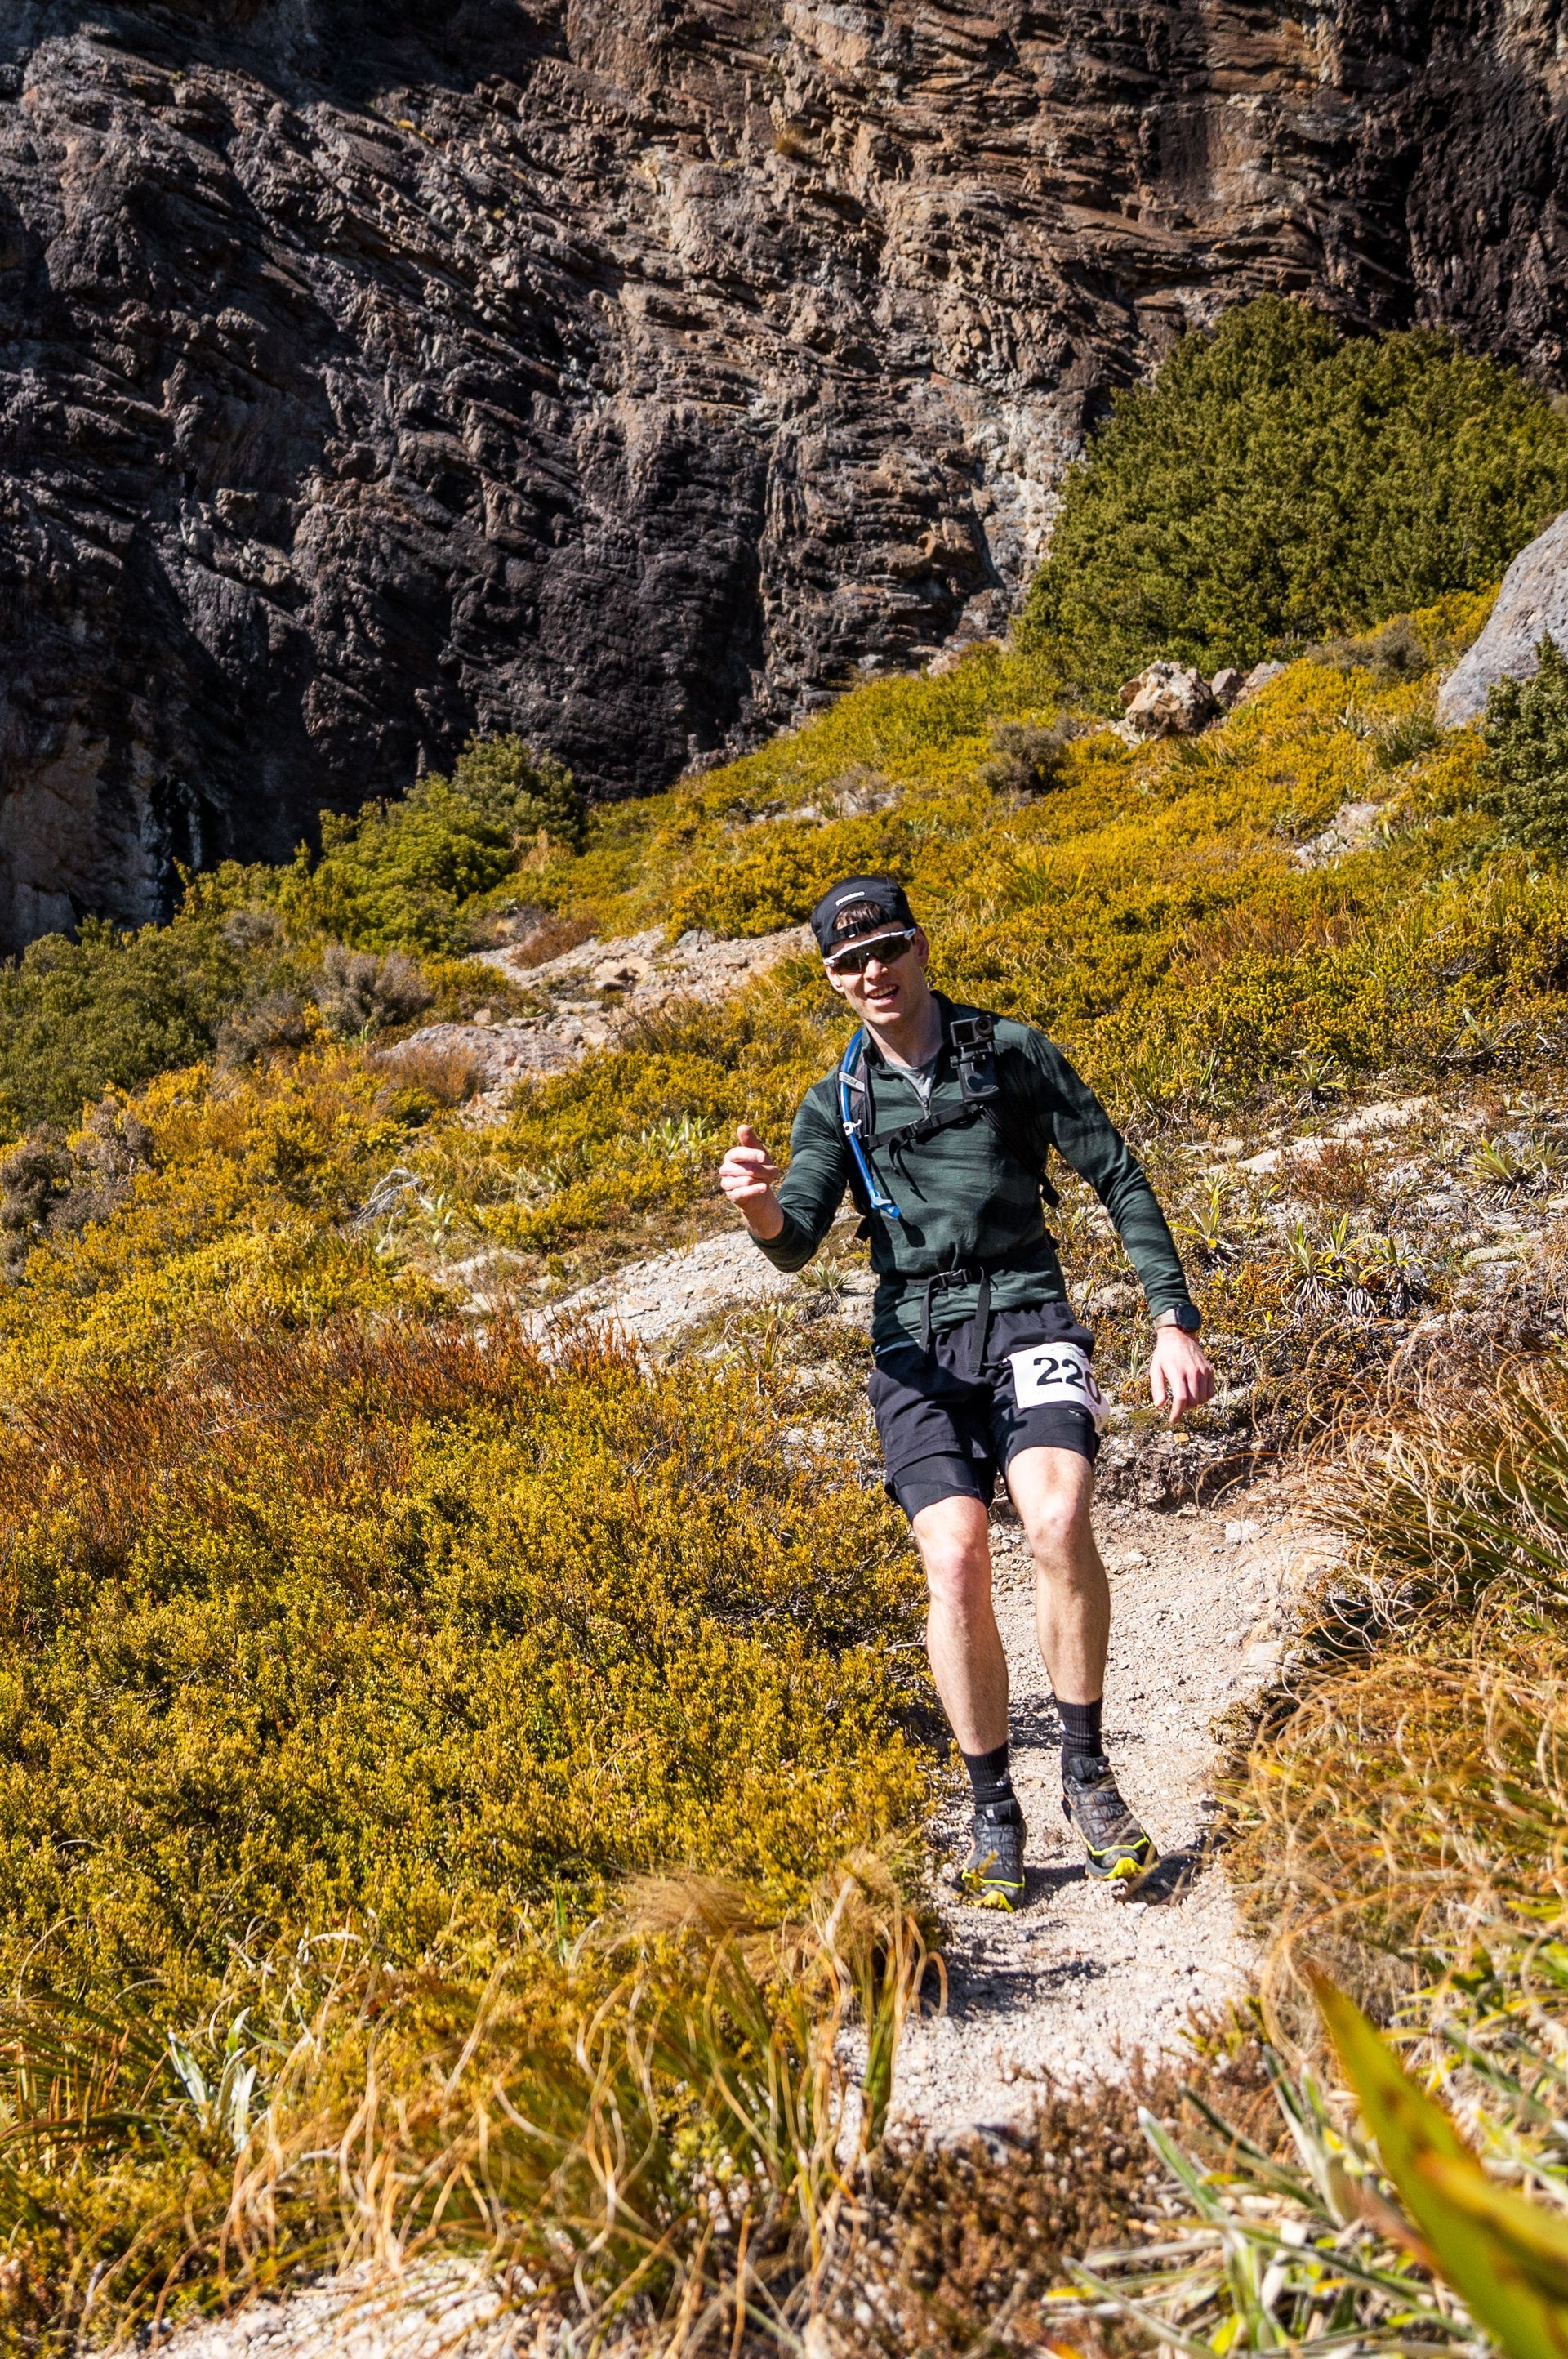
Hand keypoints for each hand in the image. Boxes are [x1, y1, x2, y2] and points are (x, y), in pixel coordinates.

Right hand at [719, 1123, 784, 1238]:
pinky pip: (742, 1193)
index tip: (764, 1157)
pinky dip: (754, 1190)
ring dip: (759, 1180)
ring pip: (744, 1180)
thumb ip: (751, 1141)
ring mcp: (726, 1183)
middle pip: (743, 1168)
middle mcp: (725, 1169)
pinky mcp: (732, 1196)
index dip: (751, 1154)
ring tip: (766, 1181)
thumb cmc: (759, 1168)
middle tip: (773, 1171)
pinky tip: (764, 1188)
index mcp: (731, 1156)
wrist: (760, 1192)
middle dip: (761, 1170)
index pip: (738, 1153)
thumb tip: (742, 1126)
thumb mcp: (759, 1153)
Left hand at [1149, 1325, 1215, 1424]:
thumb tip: (1160, 1405)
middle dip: (1184, 1409)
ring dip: (1193, 1404)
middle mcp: (1193, 1372)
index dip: (1177, 1413)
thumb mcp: (1155, 1369)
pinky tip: (1195, 1394)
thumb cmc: (1164, 1354)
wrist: (1179, 1336)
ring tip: (1185, 1398)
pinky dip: (1204, 1398)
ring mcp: (1203, 1372)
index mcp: (1177, 1372)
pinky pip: (1211, 1393)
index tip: (1173, 1420)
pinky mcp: (1210, 1371)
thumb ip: (1157, 1388)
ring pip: (1202, 1399)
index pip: (1181, 1399)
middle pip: (1192, 1402)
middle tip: (1177, 1406)